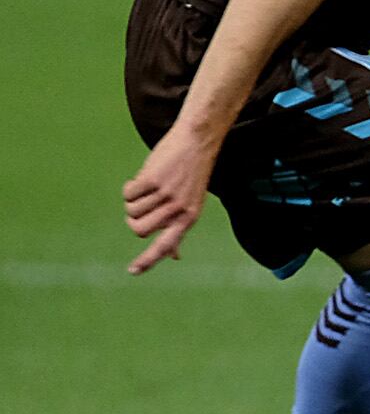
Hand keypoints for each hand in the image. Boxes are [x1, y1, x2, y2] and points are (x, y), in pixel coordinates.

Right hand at [124, 125, 220, 274]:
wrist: (198, 141)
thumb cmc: (191, 176)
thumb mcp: (192, 204)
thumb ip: (180, 229)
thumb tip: (174, 256)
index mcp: (189, 218)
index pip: (165, 245)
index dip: (148, 260)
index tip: (132, 272)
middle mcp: (179, 209)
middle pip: (138, 229)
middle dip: (134, 218)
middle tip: (145, 203)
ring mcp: (166, 195)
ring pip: (131, 210)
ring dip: (134, 199)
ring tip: (152, 185)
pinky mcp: (153, 180)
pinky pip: (128, 193)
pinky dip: (131, 186)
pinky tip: (146, 176)